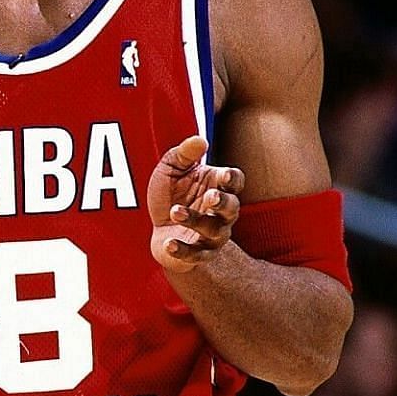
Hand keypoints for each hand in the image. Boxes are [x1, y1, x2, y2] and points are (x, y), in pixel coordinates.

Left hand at [148, 135, 244, 271]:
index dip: (232, 179)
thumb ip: (184, 154)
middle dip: (223, 202)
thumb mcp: (171, 169)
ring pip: (213, 231)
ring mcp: (212, 235)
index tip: (223, 176)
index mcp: (218, 187)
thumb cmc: (172, 194)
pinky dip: (183, 250)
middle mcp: (221, 212)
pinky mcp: (198, 254)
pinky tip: (169, 243)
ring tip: (176, 211)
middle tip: (210, 197)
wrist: (161, 228)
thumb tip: (200, 140)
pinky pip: (195, 255)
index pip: (235, 181)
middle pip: (231, 208)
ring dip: (195, 220)